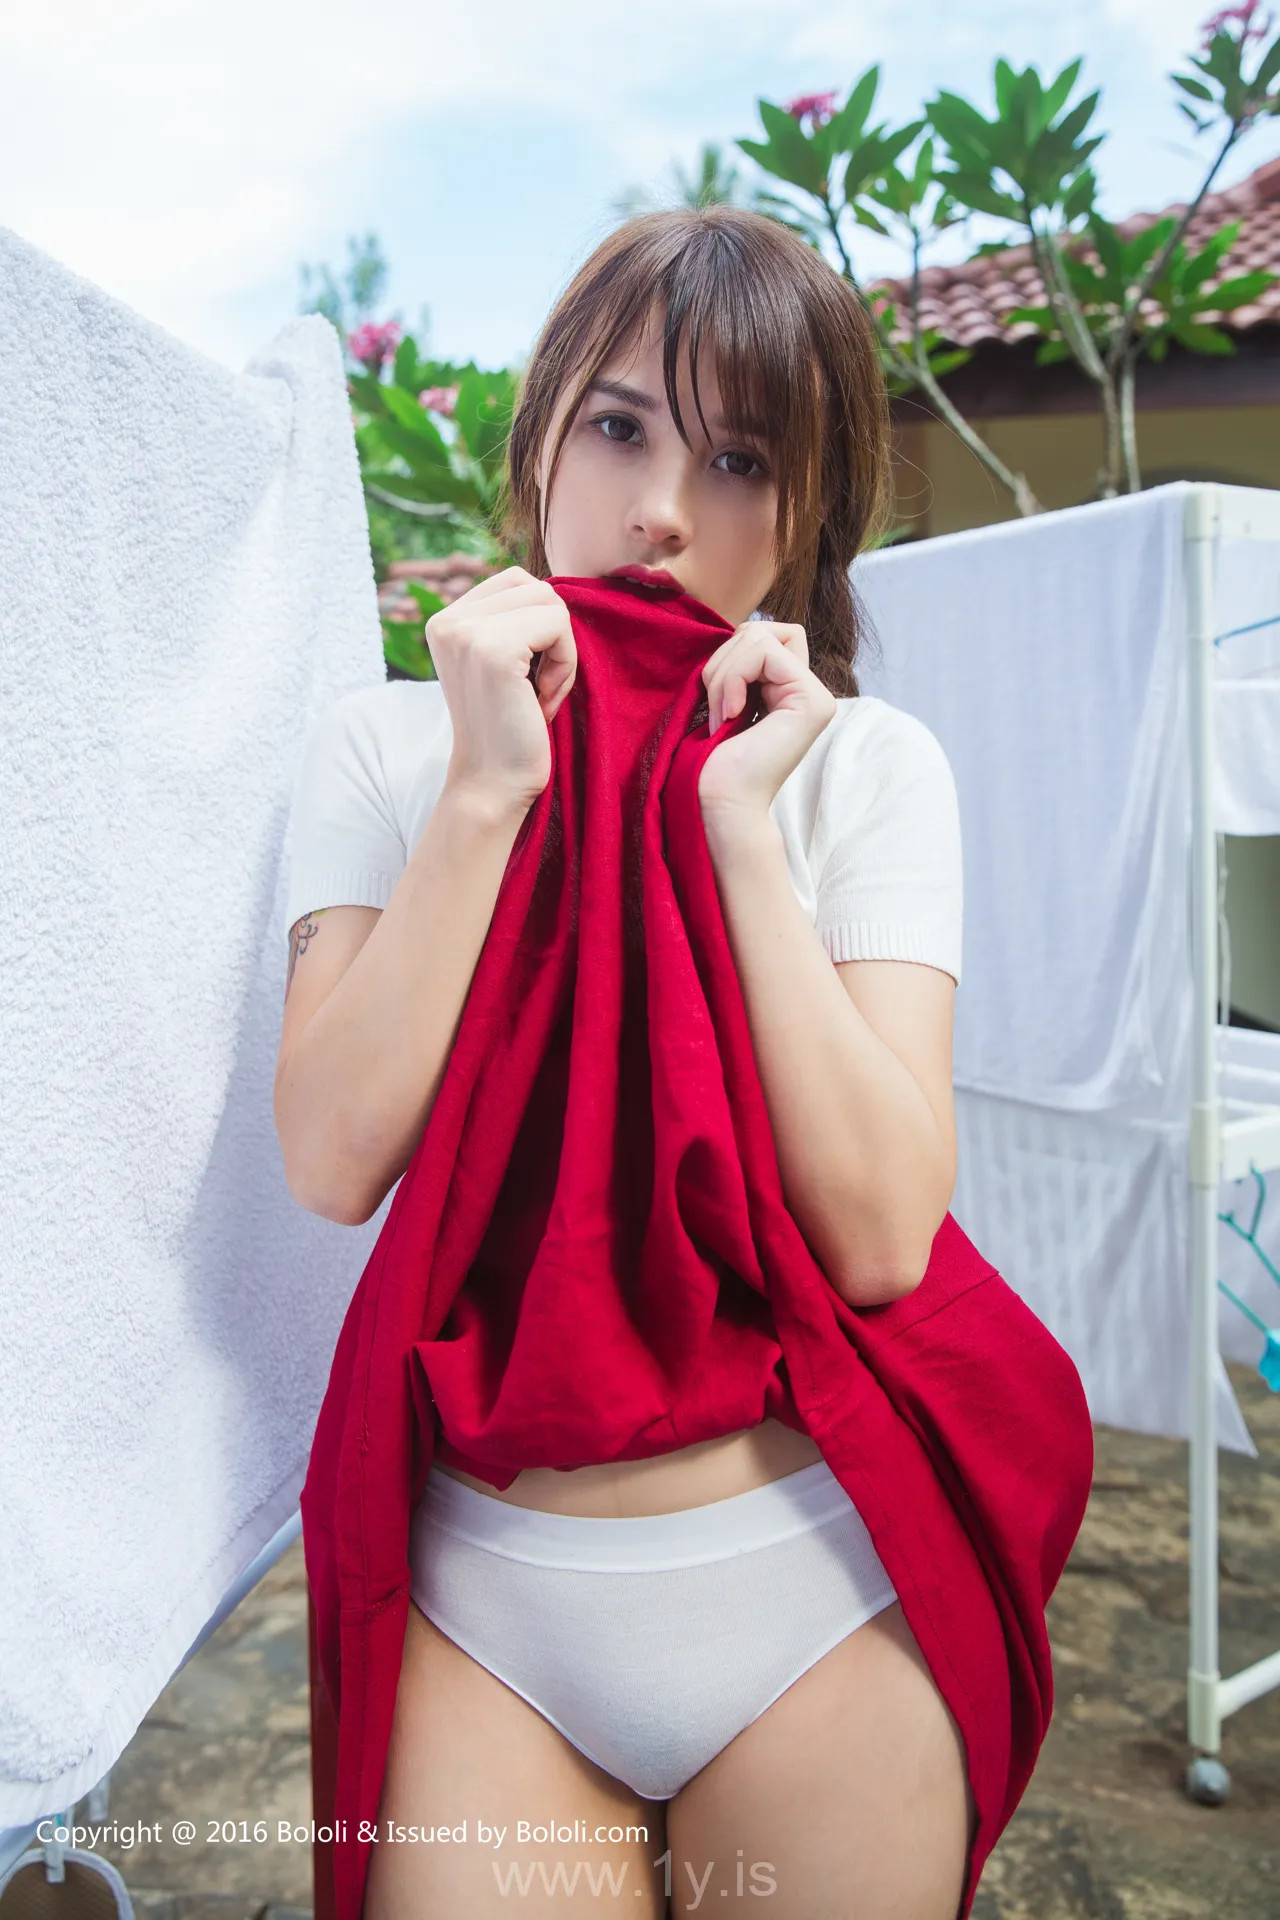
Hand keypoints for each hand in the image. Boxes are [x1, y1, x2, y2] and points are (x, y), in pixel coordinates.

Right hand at [426, 566, 576, 811]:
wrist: (493, 785)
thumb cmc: (510, 729)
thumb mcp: (504, 664)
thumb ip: (513, 621)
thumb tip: (553, 586)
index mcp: (445, 620)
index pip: (515, 581)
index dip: (539, 625)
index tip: (527, 676)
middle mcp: (447, 620)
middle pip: (535, 587)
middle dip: (553, 636)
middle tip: (539, 688)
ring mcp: (466, 633)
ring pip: (550, 602)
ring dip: (561, 650)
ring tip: (540, 693)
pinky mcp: (493, 649)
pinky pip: (558, 625)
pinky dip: (565, 665)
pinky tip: (543, 702)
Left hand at [697, 621, 836, 819]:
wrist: (719, 802)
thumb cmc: (712, 760)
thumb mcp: (725, 697)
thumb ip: (740, 663)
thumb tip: (738, 628)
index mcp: (789, 690)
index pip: (761, 635)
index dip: (729, 655)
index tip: (717, 701)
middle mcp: (809, 691)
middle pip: (762, 630)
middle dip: (724, 659)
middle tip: (717, 706)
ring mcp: (817, 696)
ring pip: (760, 635)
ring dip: (724, 672)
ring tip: (722, 713)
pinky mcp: (813, 701)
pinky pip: (765, 651)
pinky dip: (733, 677)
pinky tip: (731, 713)